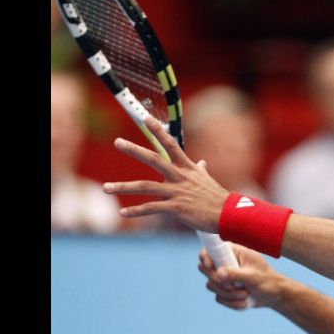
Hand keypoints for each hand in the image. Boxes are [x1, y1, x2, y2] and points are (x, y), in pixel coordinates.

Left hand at [102, 118, 229, 232]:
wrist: (228, 215)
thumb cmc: (218, 198)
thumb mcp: (207, 180)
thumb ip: (201, 171)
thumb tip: (202, 163)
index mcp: (187, 168)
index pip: (171, 145)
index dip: (158, 131)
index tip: (146, 119)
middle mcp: (179, 177)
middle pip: (153, 159)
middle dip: (134, 150)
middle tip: (117, 142)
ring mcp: (177, 192)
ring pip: (145, 187)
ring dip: (123, 187)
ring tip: (106, 187)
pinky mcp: (176, 208)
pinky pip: (151, 208)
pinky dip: (136, 211)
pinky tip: (123, 213)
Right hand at [199, 242, 286, 309]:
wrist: (275, 296)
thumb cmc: (268, 281)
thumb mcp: (253, 277)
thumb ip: (235, 274)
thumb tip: (217, 274)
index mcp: (234, 252)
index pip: (211, 248)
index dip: (205, 256)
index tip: (210, 266)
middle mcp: (227, 263)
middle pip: (206, 269)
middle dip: (218, 282)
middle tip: (232, 286)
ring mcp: (225, 276)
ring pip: (211, 285)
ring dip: (228, 294)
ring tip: (245, 294)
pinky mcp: (225, 289)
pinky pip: (219, 297)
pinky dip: (231, 302)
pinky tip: (245, 302)